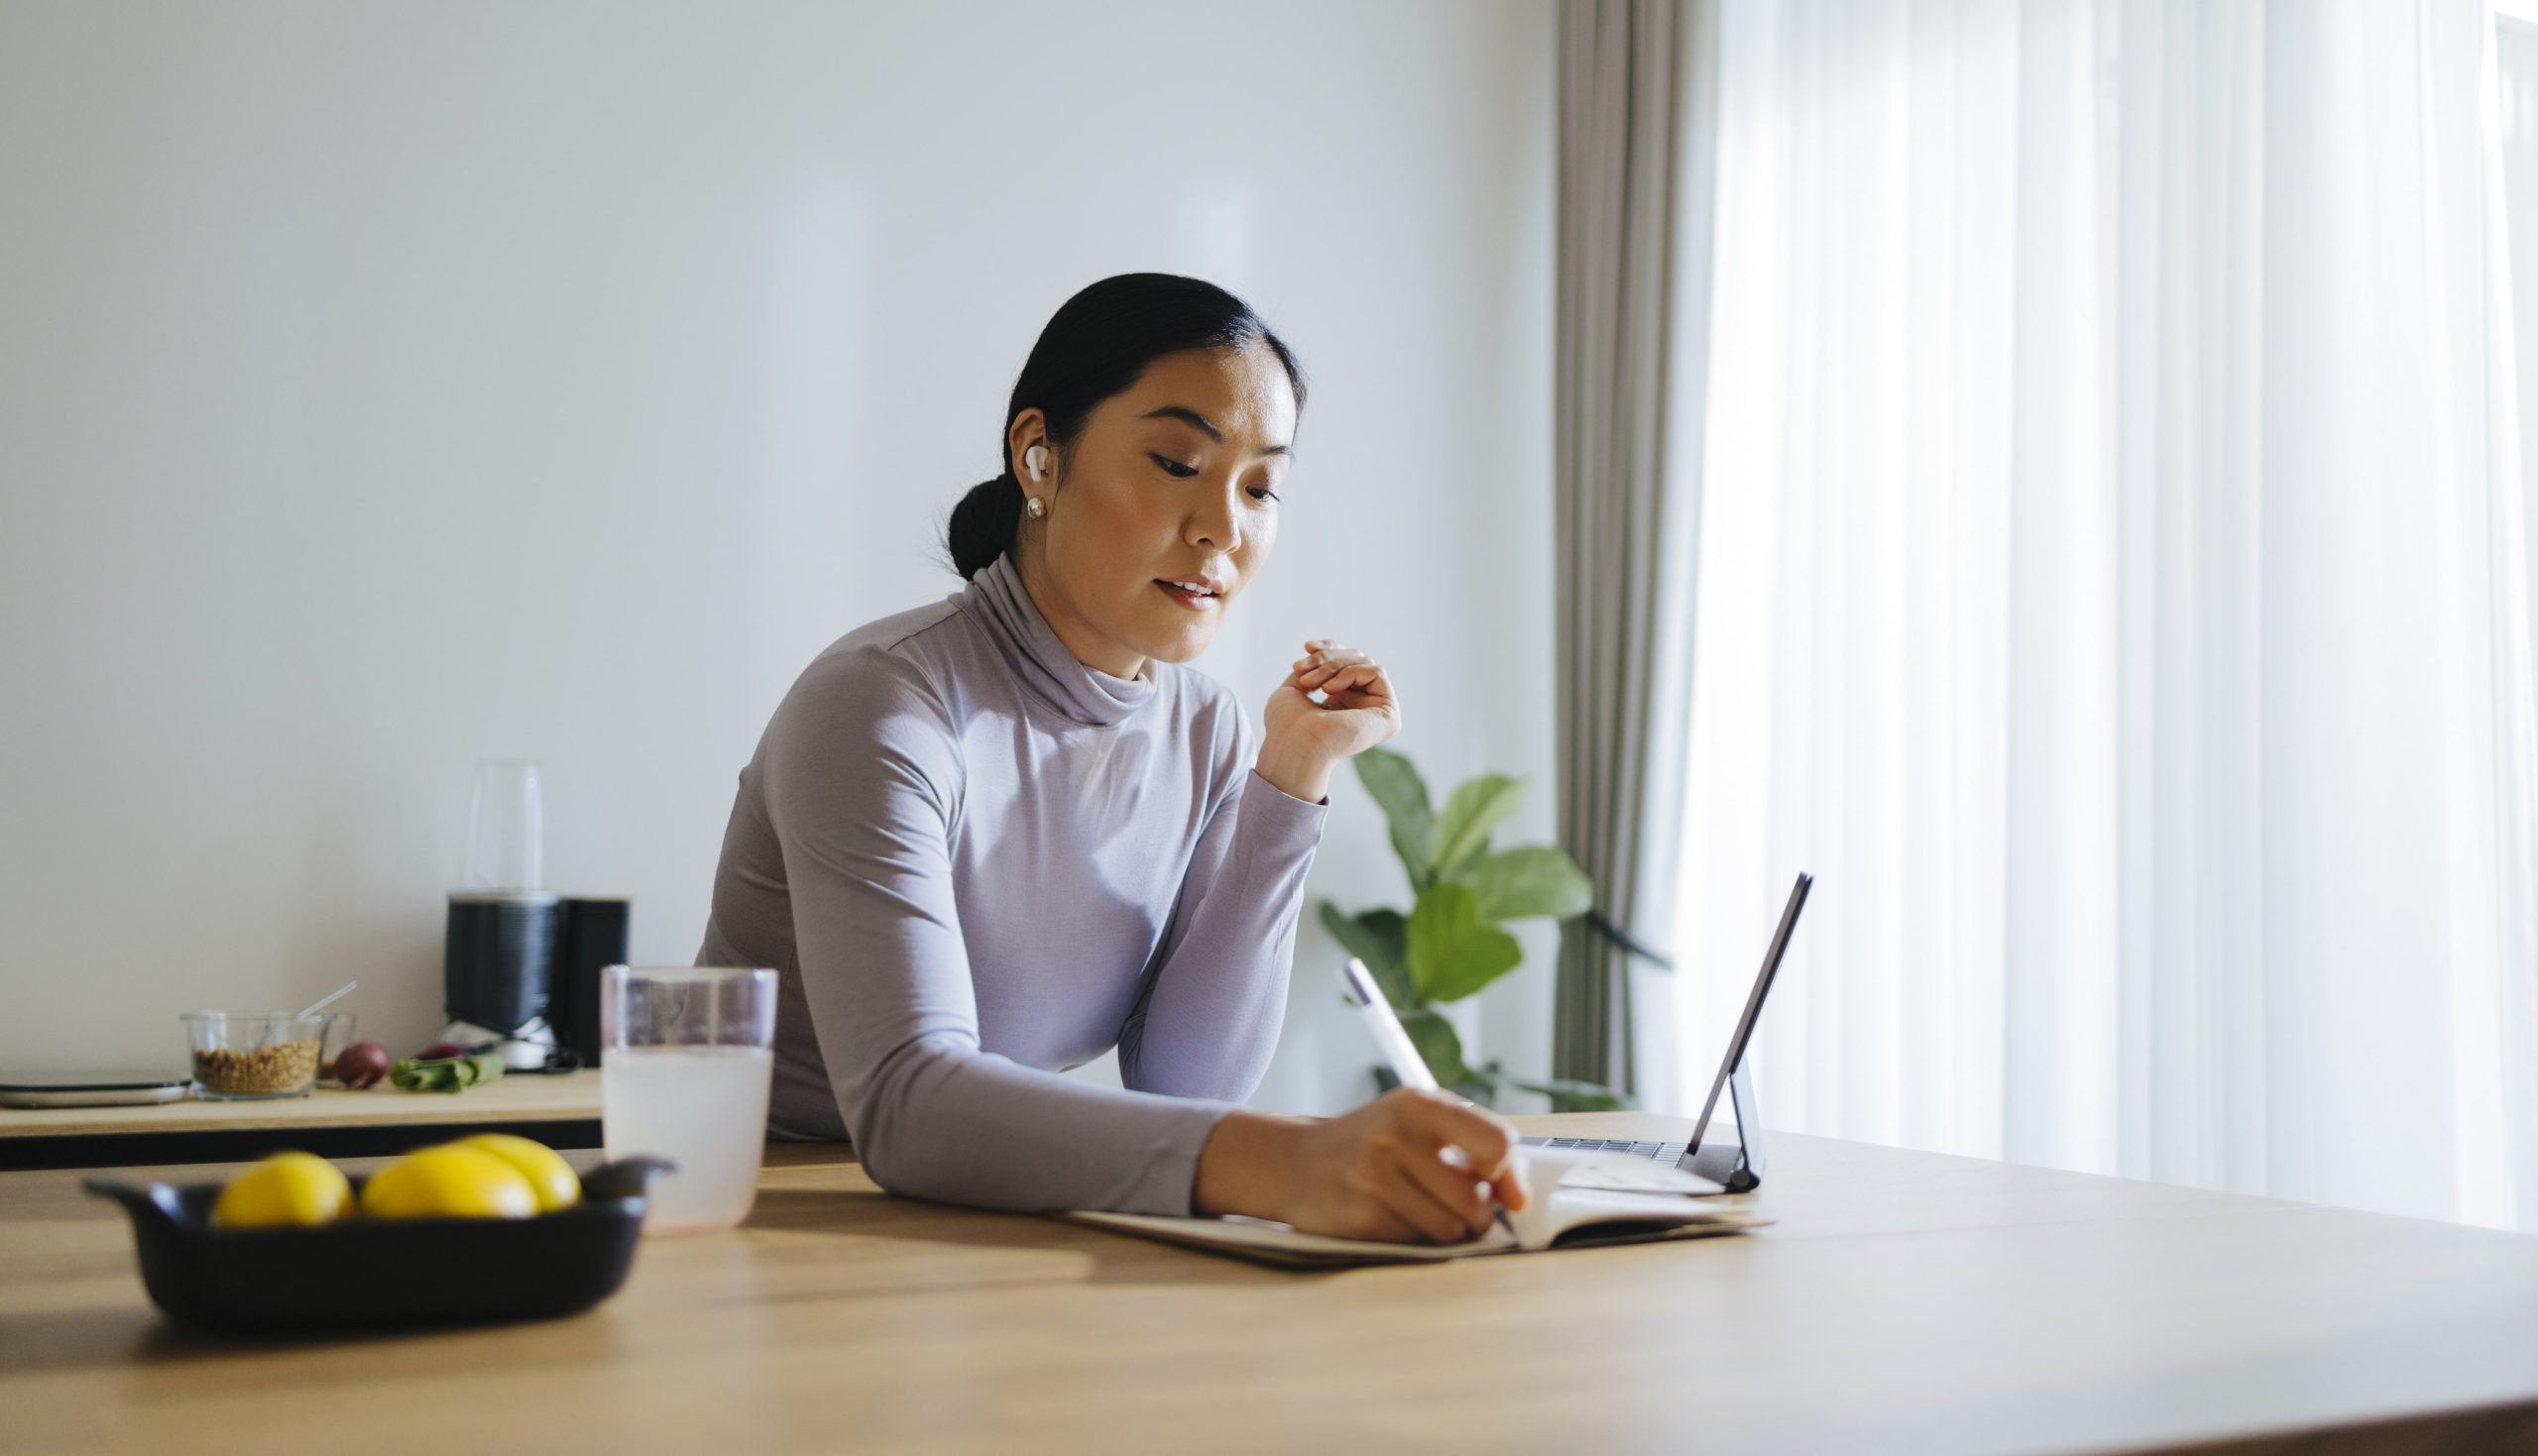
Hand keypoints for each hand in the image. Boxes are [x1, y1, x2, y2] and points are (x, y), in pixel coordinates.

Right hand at [1193, 1089, 1528, 1243]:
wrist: (1294, 1163)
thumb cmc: (1374, 1143)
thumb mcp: (1421, 1122)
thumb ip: (1478, 1146)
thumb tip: (1519, 1199)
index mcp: (1419, 1104)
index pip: (1497, 1142)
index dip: (1509, 1175)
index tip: (1503, 1189)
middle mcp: (1395, 1137)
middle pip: (1475, 1202)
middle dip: (1474, 1212)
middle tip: (1448, 1199)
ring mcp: (1373, 1179)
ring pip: (1450, 1230)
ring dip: (1445, 1229)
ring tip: (1418, 1206)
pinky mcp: (1360, 1219)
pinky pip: (1417, 1245)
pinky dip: (1414, 1238)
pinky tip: (1391, 1216)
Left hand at [1258, 639, 1402, 802]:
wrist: (1292, 744)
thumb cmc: (1287, 724)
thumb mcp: (1298, 682)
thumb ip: (1317, 666)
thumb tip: (1323, 650)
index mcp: (1342, 703)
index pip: (1347, 663)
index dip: (1330, 649)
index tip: (1307, 647)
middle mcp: (1361, 706)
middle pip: (1356, 659)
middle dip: (1327, 658)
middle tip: (1301, 668)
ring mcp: (1376, 712)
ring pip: (1364, 662)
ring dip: (1333, 666)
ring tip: (1310, 682)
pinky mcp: (1389, 716)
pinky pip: (1376, 672)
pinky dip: (1351, 673)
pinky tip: (1330, 690)